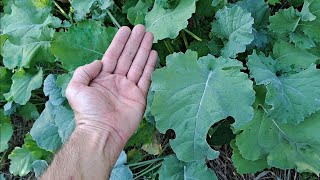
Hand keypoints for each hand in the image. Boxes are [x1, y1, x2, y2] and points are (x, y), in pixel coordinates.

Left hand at [66, 25, 157, 148]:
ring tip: (150, 36)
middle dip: (134, 42)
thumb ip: (84, 71)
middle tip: (142, 28)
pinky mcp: (139, 96)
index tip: (126, 29)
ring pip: (138, 64)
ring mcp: (129, 88)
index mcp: (102, 78)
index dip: (120, 42)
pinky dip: (150, 66)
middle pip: (127, 57)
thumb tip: (98, 63)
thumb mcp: (76, 88)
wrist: (102, 132)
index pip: (112, 55)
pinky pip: (145, 78)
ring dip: (144, 50)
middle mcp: (116, 81)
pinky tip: (153, 54)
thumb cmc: (87, 112)